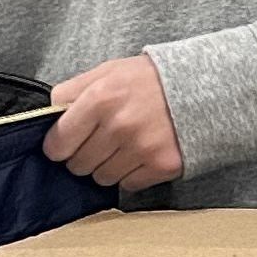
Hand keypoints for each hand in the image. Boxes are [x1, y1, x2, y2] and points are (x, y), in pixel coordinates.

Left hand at [46, 56, 183, 192]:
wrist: (209, 84)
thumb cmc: (152, 78)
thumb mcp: (108, 71)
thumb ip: (71, 91)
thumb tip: (46, 118)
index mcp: (100, 98)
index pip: (57, 144)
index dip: (61, 145)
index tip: (70, 142)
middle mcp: (119, 126)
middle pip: (78, 165)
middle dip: (86, 155)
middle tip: (105, 139)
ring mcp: (142, 148)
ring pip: (102, 178)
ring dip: (110, 165)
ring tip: (127, 145)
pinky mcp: (163, 165)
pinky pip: (129, 184)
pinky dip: (134, 173)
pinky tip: (145, 153)